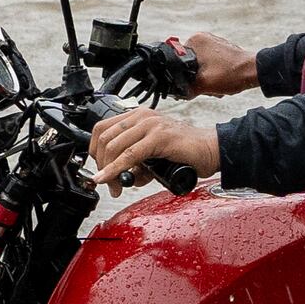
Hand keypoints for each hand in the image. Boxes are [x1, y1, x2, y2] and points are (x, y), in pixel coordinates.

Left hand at [88, 110, 224, 191]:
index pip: (102, 129)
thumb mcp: (151, 157)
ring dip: (108, 171)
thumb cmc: (184, 152)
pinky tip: (110, 179)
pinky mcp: (159, 137)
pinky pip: (129, 155)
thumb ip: (133, 164)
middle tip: (107, 184)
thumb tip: (116, 178)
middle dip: (100, 165)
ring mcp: (150, 125)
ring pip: (113, 146)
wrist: (210, 150)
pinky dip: (115, 169)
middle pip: (104, 139)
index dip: (94, 152)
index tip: (99, 170)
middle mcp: (141, 116)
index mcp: (137, 116)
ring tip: (115, 187)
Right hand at [159, 31, 259, 96]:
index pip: (179, 62)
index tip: (198, 83)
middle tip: (210, 85)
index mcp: (195, 40)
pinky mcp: (221, 50)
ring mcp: (213, 43)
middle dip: (199, 79)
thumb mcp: (203, 84)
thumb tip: (178, 93)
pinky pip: (210, 65)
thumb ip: (186, 88)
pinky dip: (214, 75)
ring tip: (218, 84)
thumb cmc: (231, 73)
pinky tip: (222, 80)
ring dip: (207, 79)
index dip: (186, 77)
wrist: (254, 72)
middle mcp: (203, 38)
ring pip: (201, 67)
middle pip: (190, 65)